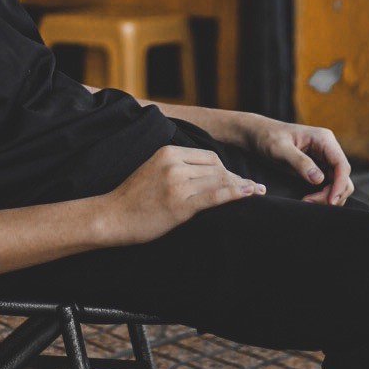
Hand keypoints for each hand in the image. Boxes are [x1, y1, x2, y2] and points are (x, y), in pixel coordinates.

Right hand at [100, 144, 264, 245]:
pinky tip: (251, 192)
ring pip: (219, 181)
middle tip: (252, 188)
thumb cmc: (132, 197)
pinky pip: (215, 197)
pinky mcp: (180, 205)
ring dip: (241, 186)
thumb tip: (203, 171)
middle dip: (236, 178)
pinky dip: (237, 193)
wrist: (111, 216)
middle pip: (217, 168)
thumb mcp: (153, 169)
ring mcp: (177, 185)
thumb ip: (176, 165)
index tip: (236, 179)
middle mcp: (174, 164)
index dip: (225, 169)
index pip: (209, 156)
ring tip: (257, 192)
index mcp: (168, 152)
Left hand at [242, 116, 352, 205]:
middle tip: (310, 202)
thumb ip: (299, 162)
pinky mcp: (318, 168)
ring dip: (327, 196)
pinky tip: (308, 199)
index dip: (340, 184)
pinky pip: (328, 185)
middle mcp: (328, 148)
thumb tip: (319, 179)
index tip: (331, 200)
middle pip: (342, 177)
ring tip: (307, 201)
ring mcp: (324, 159)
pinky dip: (322, 195)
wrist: (258, 135)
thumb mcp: (279, 148)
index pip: (341, 165)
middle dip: (332, 193)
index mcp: (323, 139)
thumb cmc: (267, 137)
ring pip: (337, 183)